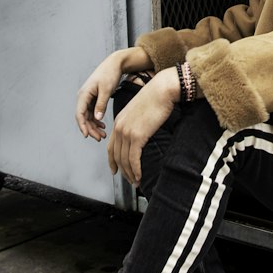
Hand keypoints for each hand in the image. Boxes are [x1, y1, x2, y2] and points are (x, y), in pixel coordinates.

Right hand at [75, 46, 152, 139]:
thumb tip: (97, 119)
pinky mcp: (93, 98)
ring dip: (94, 126)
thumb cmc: (109, 74)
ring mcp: (88, 98)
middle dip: (90, 129)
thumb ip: (101, 105)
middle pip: (83, 117)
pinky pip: (92, 112)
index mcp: (84, 94)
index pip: (79, 114)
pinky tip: (103, 126)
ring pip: (88, 116)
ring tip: (103, 134)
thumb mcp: (106, 90)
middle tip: (100, 138)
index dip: (82, 126)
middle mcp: (83, 97)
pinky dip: (97, 120)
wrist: (114, 64)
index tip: (87, 135)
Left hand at [106, 69, 178, 185]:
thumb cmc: (155, 99)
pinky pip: (133, 159)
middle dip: (122, 171)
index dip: (113, 161)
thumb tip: (140, 136)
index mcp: (118, 121)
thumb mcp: (139, 112)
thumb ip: (135, 124)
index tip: (116, 170)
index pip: (111, 147)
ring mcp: (126, 132)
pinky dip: (136, 170)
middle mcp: (119, 128)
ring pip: (124, 160)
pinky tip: (139, 176)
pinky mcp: (137, 136)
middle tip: (130, 180)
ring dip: (130, 174)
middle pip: (116, 156)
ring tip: (136, 182)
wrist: (162, 90)